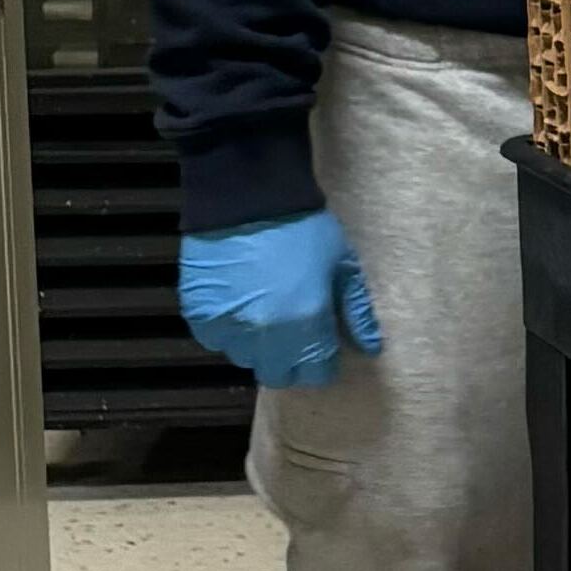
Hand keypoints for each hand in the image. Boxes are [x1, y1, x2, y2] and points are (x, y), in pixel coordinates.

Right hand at [178, 208, 384, 387]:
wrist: (249, 196)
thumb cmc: (304, 228)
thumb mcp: (344, 266)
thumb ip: (357, 312)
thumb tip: (370, 349)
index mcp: (306, 324)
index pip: (315, 374)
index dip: (320, 362)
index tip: (319, 345)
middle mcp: (266, 334)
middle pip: (277, 374)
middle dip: (288, 359)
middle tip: (290, 329)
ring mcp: (229, 326)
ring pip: (244, 358)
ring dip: (255, 344)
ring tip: (261, 310)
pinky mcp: (200, 315)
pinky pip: (216, 339)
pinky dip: (226, 327)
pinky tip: (237, 300)